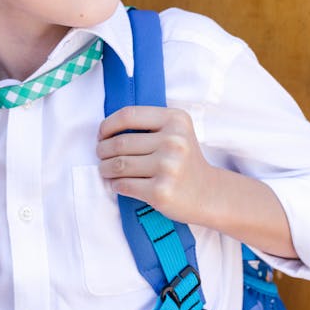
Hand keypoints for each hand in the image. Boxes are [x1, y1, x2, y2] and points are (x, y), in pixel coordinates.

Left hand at [97, 105, 297, 259]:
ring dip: (105, 168)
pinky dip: (115, 184)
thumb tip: (105, 130)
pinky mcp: (160, 191)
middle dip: (103, 150)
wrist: (208, 193)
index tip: (102, 134)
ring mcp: (168, 167)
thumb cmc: (184, 160)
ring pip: (119, 165)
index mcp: (176, 120)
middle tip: (101, 155)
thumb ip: (149, 125)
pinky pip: (124, 185)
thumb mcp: (176, 132)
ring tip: (105, 169)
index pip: (128, 115)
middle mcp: (174, 142)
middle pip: (120, 142)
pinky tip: (117, 184)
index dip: (108, 125)